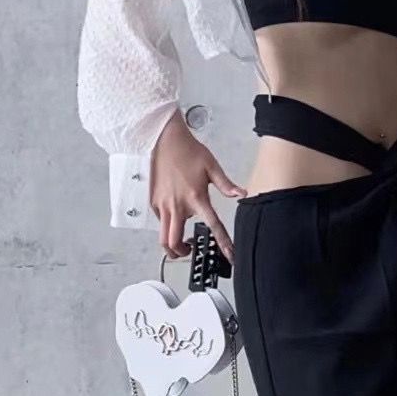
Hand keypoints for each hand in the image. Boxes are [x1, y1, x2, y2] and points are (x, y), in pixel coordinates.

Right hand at [150, 110, 245, 264]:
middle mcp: (177, 205)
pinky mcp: (154, 202)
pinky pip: (160, 222)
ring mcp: (163, 205)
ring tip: (181, 243)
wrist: (164, 139)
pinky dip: (167, 227)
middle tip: (191, 250)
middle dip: (183, 253)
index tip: (230, 256)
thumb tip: (242, 194)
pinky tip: (175, 219)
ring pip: (163, 237)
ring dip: (171, 246)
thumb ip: (227, 185)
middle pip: (174, 243)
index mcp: (196, 198)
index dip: (223, 244)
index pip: (213, 226)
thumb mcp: (212, 167)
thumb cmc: (187, 150)